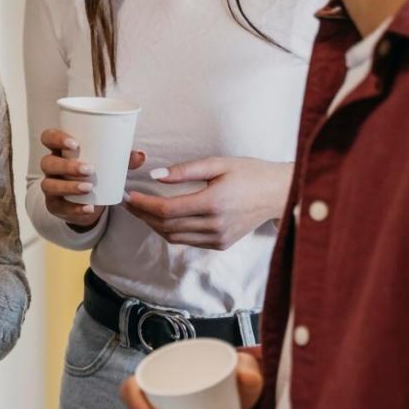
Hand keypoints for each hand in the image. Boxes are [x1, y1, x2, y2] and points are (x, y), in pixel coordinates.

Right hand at [38, 128, 144, 230]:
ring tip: (89, 188)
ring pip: (49, 185)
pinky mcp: (55, 205)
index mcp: (61, 150)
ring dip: (69, 186)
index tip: (75, 143)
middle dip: (67, 166)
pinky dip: (75, 208)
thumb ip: (124, 158)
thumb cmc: (97, 174)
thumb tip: (141, 155)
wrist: (90, 202)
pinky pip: (59, 207)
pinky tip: (89, 208)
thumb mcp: (110, 164)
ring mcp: (51, 187)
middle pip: (48, 162)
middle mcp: (52, 168)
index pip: (48, 137)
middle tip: (90, 169)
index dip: (56, 138)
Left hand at [124, 157, 291, 249]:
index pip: (167, 210)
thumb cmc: (249, 172)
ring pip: (174, 237)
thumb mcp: (218, 163)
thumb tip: (155, 175)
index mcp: (213, 203)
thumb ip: (185, 170)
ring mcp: (218, 238)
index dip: (143, 205)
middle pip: (166, 226)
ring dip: (153, 225)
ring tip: (141, 210)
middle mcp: (215, 225)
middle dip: (143, 215)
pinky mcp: (221, 244)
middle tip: (129, 202)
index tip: (129, 196)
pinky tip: (163, 218)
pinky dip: (170, 231)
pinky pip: (187, 241)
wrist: (278, 193)